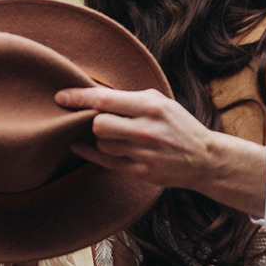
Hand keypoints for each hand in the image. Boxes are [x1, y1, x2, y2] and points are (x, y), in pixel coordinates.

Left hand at [55, 86, 265, 215]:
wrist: (205, 158)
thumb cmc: (179, 125)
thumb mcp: (161, 102)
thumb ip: (130, 98)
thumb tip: (94, 94)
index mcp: (151, 106)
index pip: (105, 99)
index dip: (79, 97)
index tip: (60, 97)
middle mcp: (146, 129)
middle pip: (99, 124)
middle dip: (93, 122)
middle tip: (99, 120)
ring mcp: (143, 153)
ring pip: (102, 144)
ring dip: (101, 138)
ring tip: (113, 135)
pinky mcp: (141, 172)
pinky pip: (104, 162)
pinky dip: (89, 153)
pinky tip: (81, 147)